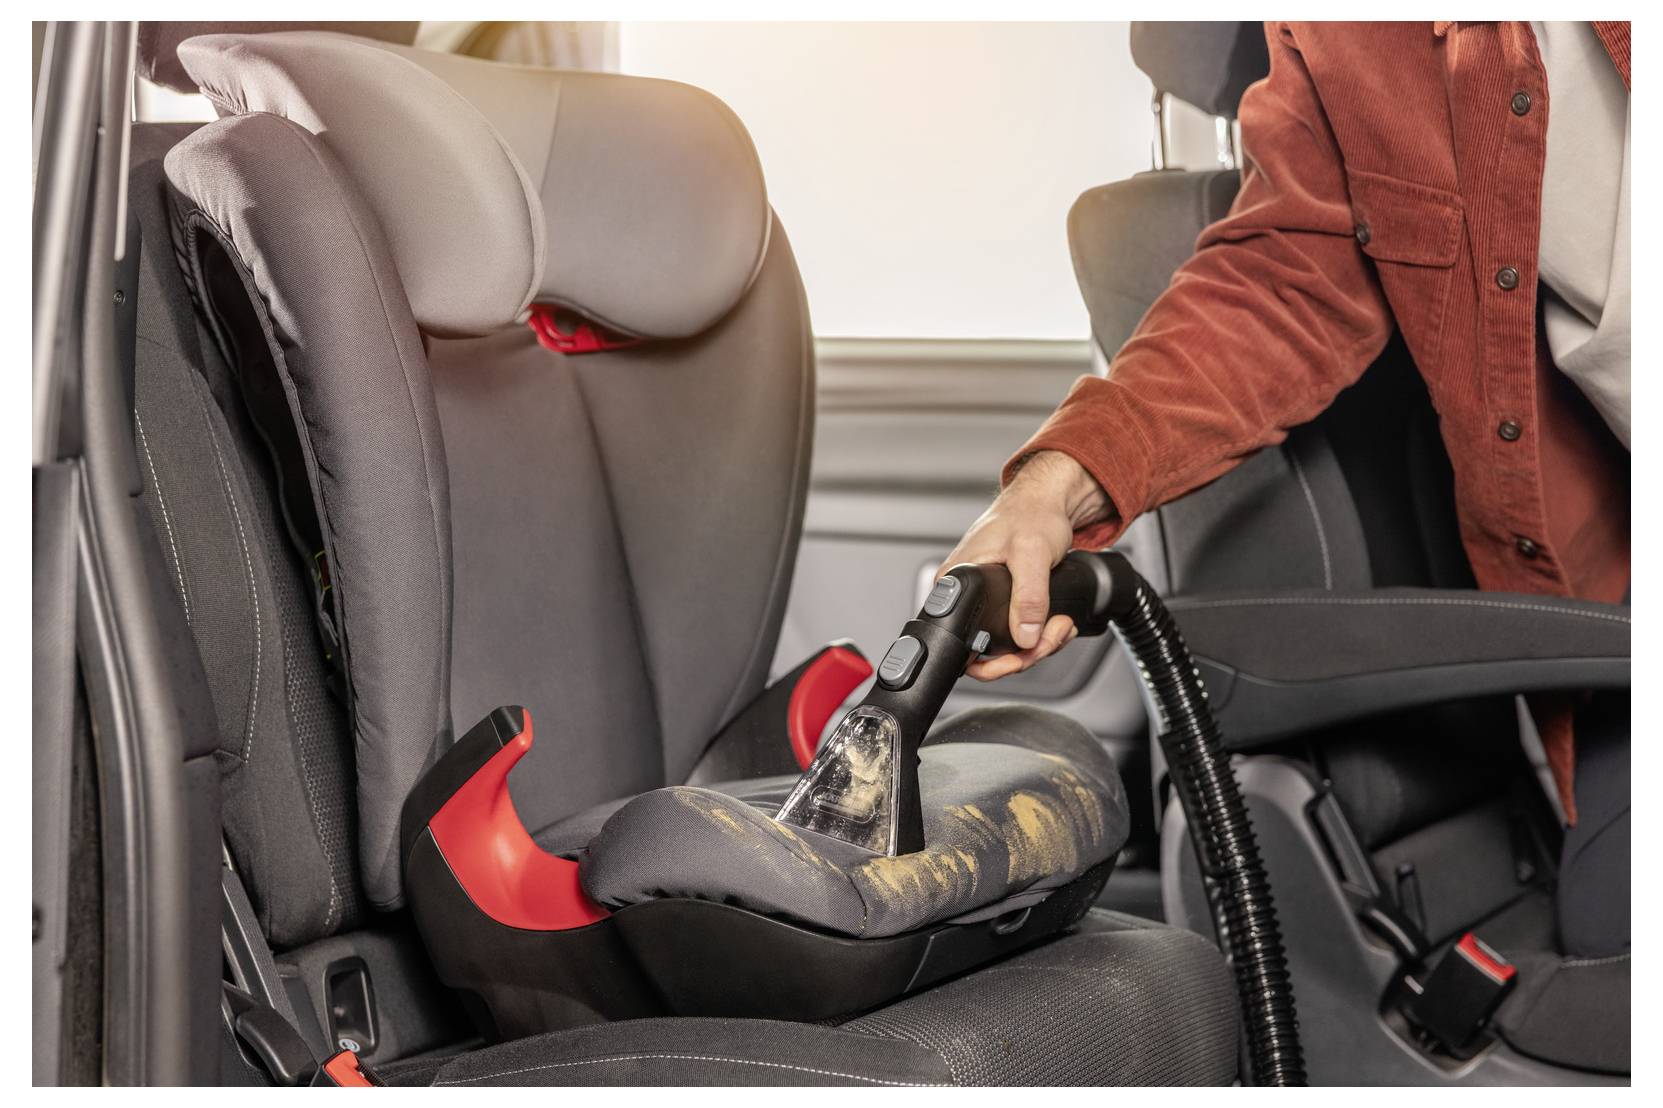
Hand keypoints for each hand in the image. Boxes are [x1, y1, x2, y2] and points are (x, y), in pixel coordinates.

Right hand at [937, 451, 1111, 680]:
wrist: (1047, 501)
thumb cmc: (1030, 514)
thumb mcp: (1031, 554)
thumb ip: (1028, 597)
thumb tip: (1025, 636)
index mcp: (956, 582)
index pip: (961, 640)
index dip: (991, 661)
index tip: (1018, 659)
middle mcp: (966, 595)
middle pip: (987, 650)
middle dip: (1026, 653)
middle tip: (1051, 637)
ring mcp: (986, 600)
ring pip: (1007, 644)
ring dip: (1040, 644)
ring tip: (1060, 625)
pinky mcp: (1005, 602)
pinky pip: (1019, 632)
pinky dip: (1042, 634)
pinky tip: (1056, 622)